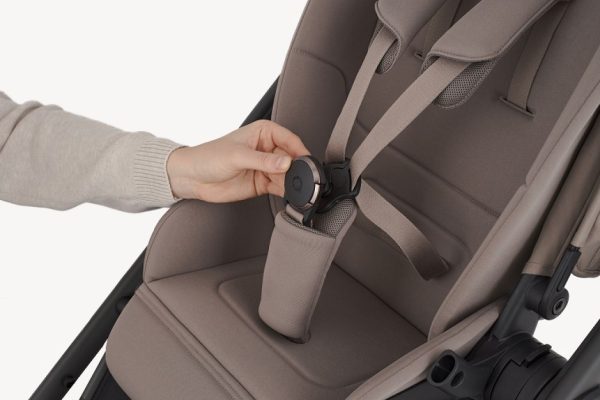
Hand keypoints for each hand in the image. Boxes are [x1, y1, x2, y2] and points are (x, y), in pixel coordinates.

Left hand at [166, 120, 308, 202]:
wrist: (193, 178)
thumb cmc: (209, 157)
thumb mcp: (238, 156)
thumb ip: (264, 161)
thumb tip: (286, 162)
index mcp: (264, 132)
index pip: (290, 140)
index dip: (300, 151)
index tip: (307, 163)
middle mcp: (268, 148)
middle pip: (292, 158)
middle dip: (298, 169)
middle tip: (303, 179)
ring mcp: (266, 167)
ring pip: (289, 175)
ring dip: (294, 182)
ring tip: (297, 189)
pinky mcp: (263, 183)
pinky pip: (281, 187)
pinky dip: (287, 192)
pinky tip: (290, 195)